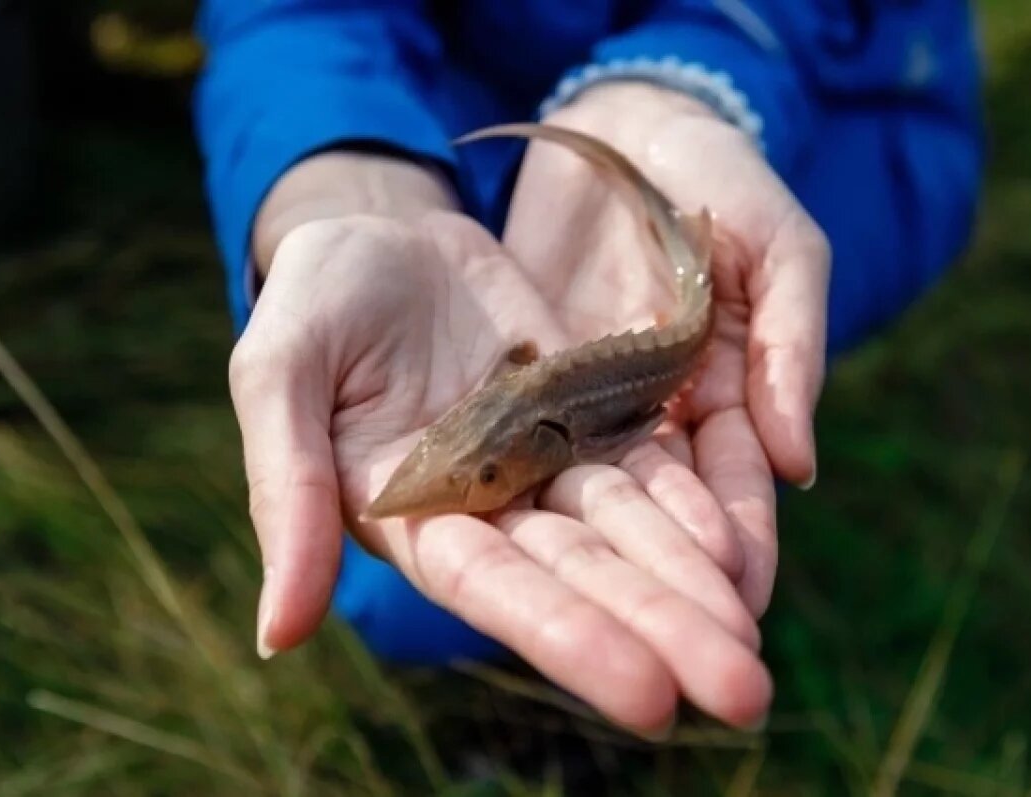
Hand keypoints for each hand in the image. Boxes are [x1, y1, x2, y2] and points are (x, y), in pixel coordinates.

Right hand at [231, 149, 770, 736]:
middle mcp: (484, 504)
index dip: (566, 636)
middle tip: (743, 695)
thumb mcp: (278, 374)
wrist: (382, 230)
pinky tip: (741, 550)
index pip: (491, 586)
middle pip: (579, 574)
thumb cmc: (314, 298)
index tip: (649, 695)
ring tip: (754, 644)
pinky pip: (645, 463)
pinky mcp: (585, 412)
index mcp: (406, 514)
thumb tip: (276, 637)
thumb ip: (289, 492)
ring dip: (688, 585)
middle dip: (658, 630)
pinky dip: (688, 505)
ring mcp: (540, 459)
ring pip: (624, 530)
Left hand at [502, 82, 830, 617]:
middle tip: (686, 669)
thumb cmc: (712, 171)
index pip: (739, 491)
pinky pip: (528, 455)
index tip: (741, 605)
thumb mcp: (776, 241)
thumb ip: (790, 342)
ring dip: (605, 574)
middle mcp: (660, 420)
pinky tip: (520, 559)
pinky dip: (529, 506)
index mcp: (731, 392)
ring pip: (594, 507)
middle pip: (663, 522)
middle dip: (674, 591)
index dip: (744, 544)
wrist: (614, 124)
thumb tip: (800, 466)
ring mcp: (590, 410)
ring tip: (606, 640)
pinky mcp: (529, 390)